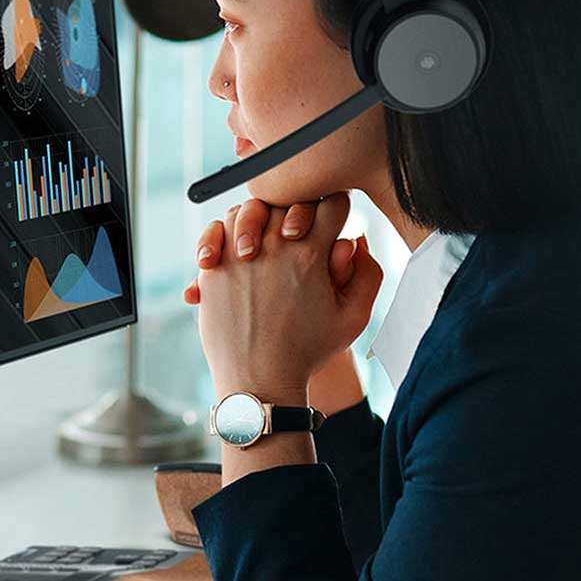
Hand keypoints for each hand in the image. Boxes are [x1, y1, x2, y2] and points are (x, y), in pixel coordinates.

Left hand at [185, 193, 382, 397]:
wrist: (260, 381)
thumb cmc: (307, 352)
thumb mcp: (353, 318)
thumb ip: (368, 274)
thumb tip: (358, 239)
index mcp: (312, 254)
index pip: (332, 202)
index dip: (336, 209)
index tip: (331, 224)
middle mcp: (274, 247)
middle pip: (288, 200)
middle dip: (297, 210)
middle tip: (298, 233)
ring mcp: (239, 255)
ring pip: (248, 209)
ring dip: (258, 218)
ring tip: (263, 242)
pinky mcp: (213, 268)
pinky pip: (215, 230)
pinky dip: (223, 233)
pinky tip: (234, 249)